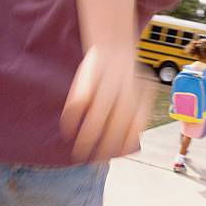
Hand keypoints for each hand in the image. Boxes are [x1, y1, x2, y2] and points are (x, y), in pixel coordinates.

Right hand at [60, 46, 156, 161]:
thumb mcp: (136, 94)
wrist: (114, 45)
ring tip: (79, 153)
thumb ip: (134, 118)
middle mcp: (124, 91)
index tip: (115, 155)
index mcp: (138, 96)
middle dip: (104, 147)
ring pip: (96, 117)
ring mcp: (105, 85)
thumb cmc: (124, 77)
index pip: (135, 126)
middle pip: (116, 125)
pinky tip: (67, 131)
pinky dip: (71, 119)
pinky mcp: (86, 78)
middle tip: (94, 160)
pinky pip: (77, 103)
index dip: (124, 143)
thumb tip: (126, 147)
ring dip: (86, 139)